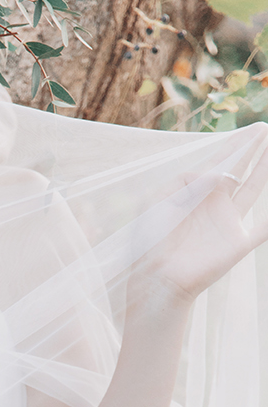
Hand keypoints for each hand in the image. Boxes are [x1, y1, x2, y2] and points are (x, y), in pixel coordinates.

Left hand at [137, 137, 267, 308]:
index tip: (252, 129)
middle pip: (239, 170)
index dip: (235, 145)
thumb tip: (212, 173)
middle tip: (265, 128)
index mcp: (194, 194)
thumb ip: (182, 180)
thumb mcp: (156, 202)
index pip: (219, 163)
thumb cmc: (151, 242)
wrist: (157, 278)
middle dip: (253, 148)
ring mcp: (228, 223)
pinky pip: (264, 229)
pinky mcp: (238, 243)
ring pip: (253, 188)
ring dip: (265, 168)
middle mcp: (213, 204)